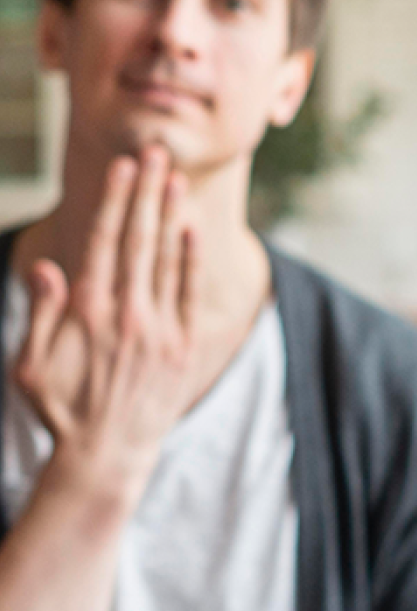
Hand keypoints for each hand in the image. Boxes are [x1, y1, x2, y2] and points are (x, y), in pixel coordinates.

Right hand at [14, 147, 200, 504]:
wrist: (106, 456)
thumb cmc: (60, 409)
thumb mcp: (29, 363)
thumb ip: (40, 312)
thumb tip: (47, 266)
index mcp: (87, 312)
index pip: (105, 242)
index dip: (115, 201)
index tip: (123, 167)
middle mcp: (127, 314)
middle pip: (139, 240)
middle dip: (146, 193)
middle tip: (156, 154)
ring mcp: (159, 329)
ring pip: (167, 260)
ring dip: (170, 216)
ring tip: (175, 179)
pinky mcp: (183, 347)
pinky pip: (190, 294)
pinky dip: (192, 261)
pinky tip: (192, 230)